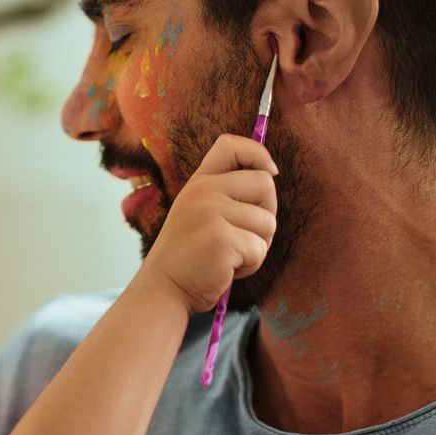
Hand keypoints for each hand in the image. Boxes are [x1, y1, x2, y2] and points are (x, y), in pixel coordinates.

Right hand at [140, 133, 278, 311]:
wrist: (164, 289)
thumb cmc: (191, 256)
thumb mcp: (200, 213)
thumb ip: (225, 193)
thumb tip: (270, 174)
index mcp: (199, 182)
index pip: (231, 145)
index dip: (258, 153)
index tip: (270, 171)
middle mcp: (203, 191)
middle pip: (265, 183)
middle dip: (266, 213)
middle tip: (243, 237)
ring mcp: (210, 213)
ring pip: (268, 221)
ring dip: (258, 245)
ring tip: (230, 256)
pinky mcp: (221, 239)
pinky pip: (259, 248)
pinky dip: (250, 265)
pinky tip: (227, 269)